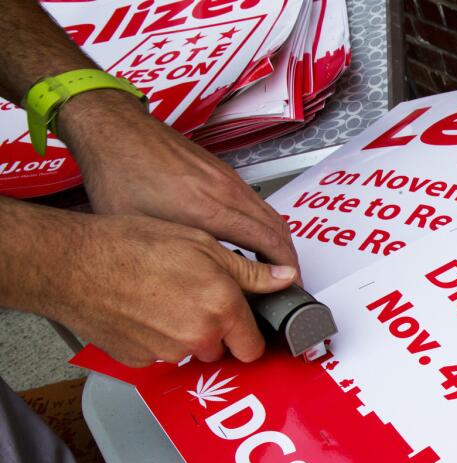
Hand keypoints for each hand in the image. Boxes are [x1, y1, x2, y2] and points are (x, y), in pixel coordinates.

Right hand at [45, 213, 297, 366]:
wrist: (72, 264)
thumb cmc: (130, 246)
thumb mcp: (200, 243)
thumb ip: (248, 270)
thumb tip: (283, 278)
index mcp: (221, 307)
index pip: (253, 347)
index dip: (249, 335)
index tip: (243, 326)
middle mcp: (198, 336)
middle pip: (221, 349)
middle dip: (216, 330)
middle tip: (193, 298)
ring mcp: (168, 353)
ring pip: (190, 352)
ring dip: (185, 334)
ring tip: (162, 299)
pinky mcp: (139, 360)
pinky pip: (159, 355)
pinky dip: (155, 339)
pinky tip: (141, 311)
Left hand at [55, 90, 299, 271]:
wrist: (114, 130)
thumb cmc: (119, 175)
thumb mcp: (143, 230)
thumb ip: (177, 256)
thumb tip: (193, 282)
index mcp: (209, 210)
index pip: (269, 243)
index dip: (286, 269)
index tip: (289, 286)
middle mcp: (226, 192)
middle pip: (279, 230)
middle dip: (290, 260)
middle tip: (288, 282)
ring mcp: (227, 179)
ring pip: (271, 214)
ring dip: (279, 241)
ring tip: (274, 265)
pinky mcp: (222, 171)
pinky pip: (257, 202)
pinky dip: (265, 224)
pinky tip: (252, 237)